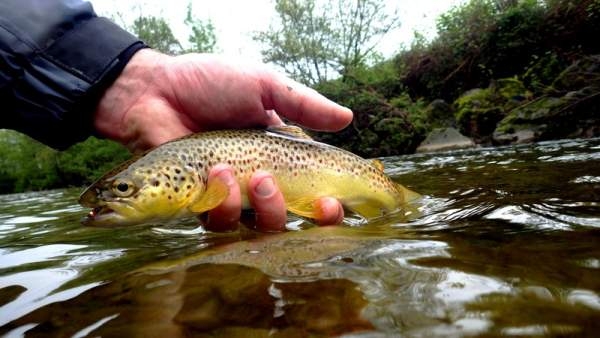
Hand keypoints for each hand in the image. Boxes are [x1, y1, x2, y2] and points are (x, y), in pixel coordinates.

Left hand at [94, 49, 350, 230]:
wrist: (156, 88)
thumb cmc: (210, 83)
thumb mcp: (263, 85)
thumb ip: (303, 104)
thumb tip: (348, 118)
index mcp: (279, 156)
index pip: (312, 193)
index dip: (326, 209)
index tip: (329, 203)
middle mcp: (258, 181)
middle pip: (285, 220)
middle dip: (283, 210)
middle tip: (267, 181)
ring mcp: (229, 195)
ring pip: (253, 227)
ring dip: (253, 207)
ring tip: (237, 172)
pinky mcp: (199, 203)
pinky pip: (217, 222)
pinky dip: (221, 205)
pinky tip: (214, 173)